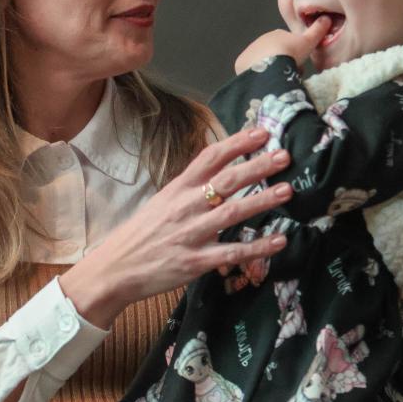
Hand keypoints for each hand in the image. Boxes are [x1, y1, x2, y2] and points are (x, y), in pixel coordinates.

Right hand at [59, 127, 295, 327]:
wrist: (115, 269)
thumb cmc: (142, 234)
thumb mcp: (163, 201)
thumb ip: (190, 186)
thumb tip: (218, 165)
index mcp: (177, 189)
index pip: (209, 158)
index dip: (237, 143)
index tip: (261, 132)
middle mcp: (185, 207)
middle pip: (226, 181)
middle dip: (257, 167)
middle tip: (284, 156)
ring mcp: (191, 234)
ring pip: (232, 213)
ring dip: (262, 201)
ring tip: (287, 190)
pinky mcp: (195, 262)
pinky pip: (232, 252)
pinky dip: (257, 247)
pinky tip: (279, 240)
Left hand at [235, 15, 332, 73]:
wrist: (270, 64)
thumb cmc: (290, 52)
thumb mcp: (308, 42)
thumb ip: (317, 31)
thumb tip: (327, 18)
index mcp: (277, 34)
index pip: (287, 44)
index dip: (295, 55)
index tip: (300, 65)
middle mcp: (261, 41)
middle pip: (275, 54)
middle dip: (283, 63)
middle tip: (290, 75)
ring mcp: (250, 52)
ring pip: (263, 62)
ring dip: (271, 70)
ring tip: (279, 81)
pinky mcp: (241, 64)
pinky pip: (251, 71)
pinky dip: (259, 77)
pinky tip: (266, 83)